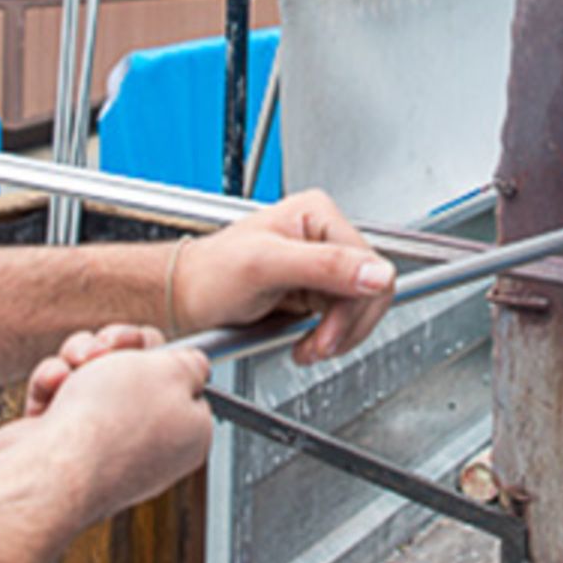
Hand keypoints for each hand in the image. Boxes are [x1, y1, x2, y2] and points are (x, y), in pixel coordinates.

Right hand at [0, 328, 210, 516]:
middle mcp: (146, 445)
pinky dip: (53, 384)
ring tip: (74, 365)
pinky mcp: (59, 447)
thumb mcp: (172, 372)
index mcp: (186, 435)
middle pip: (134, 376)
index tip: (150, 348)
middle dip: (116, 350)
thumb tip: (197, 366)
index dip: (165, 358)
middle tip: (108, 347)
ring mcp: (99, 448)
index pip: (185, 386)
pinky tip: (54, 385)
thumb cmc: (113, 420)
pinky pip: (59, 399)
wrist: (50, 468)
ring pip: (91, 379)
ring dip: (80, 360)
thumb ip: (191, 364)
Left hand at [172, 190, 395, 364]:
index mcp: (318, 215)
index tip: (327, 334)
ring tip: (308, 348)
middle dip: (345, 327)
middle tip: (318, 346)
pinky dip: (327, 339)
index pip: (370, 265)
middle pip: (370, 289)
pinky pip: (343, 320)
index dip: (354, 307)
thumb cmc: (210, 275)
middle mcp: (324, 236)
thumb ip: (325, 266)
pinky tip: (304, 343)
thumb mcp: (266, 266)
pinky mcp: (315, 291)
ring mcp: (322, 265)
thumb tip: (377, 273)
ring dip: (337, 337)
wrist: (186, 300)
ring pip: (360, 308)